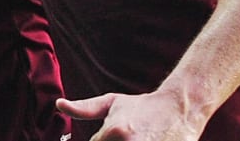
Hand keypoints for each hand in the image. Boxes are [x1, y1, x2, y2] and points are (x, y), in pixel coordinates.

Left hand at [57, 91, 205, 140]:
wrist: (180, 108)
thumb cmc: (142, 107)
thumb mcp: (112, 103)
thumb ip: (84, 108)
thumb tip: (59, 104)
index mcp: (115, 131)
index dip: (101, 140)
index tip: (113, 134)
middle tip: (126, 134)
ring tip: (134, 136)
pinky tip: (145, 139)